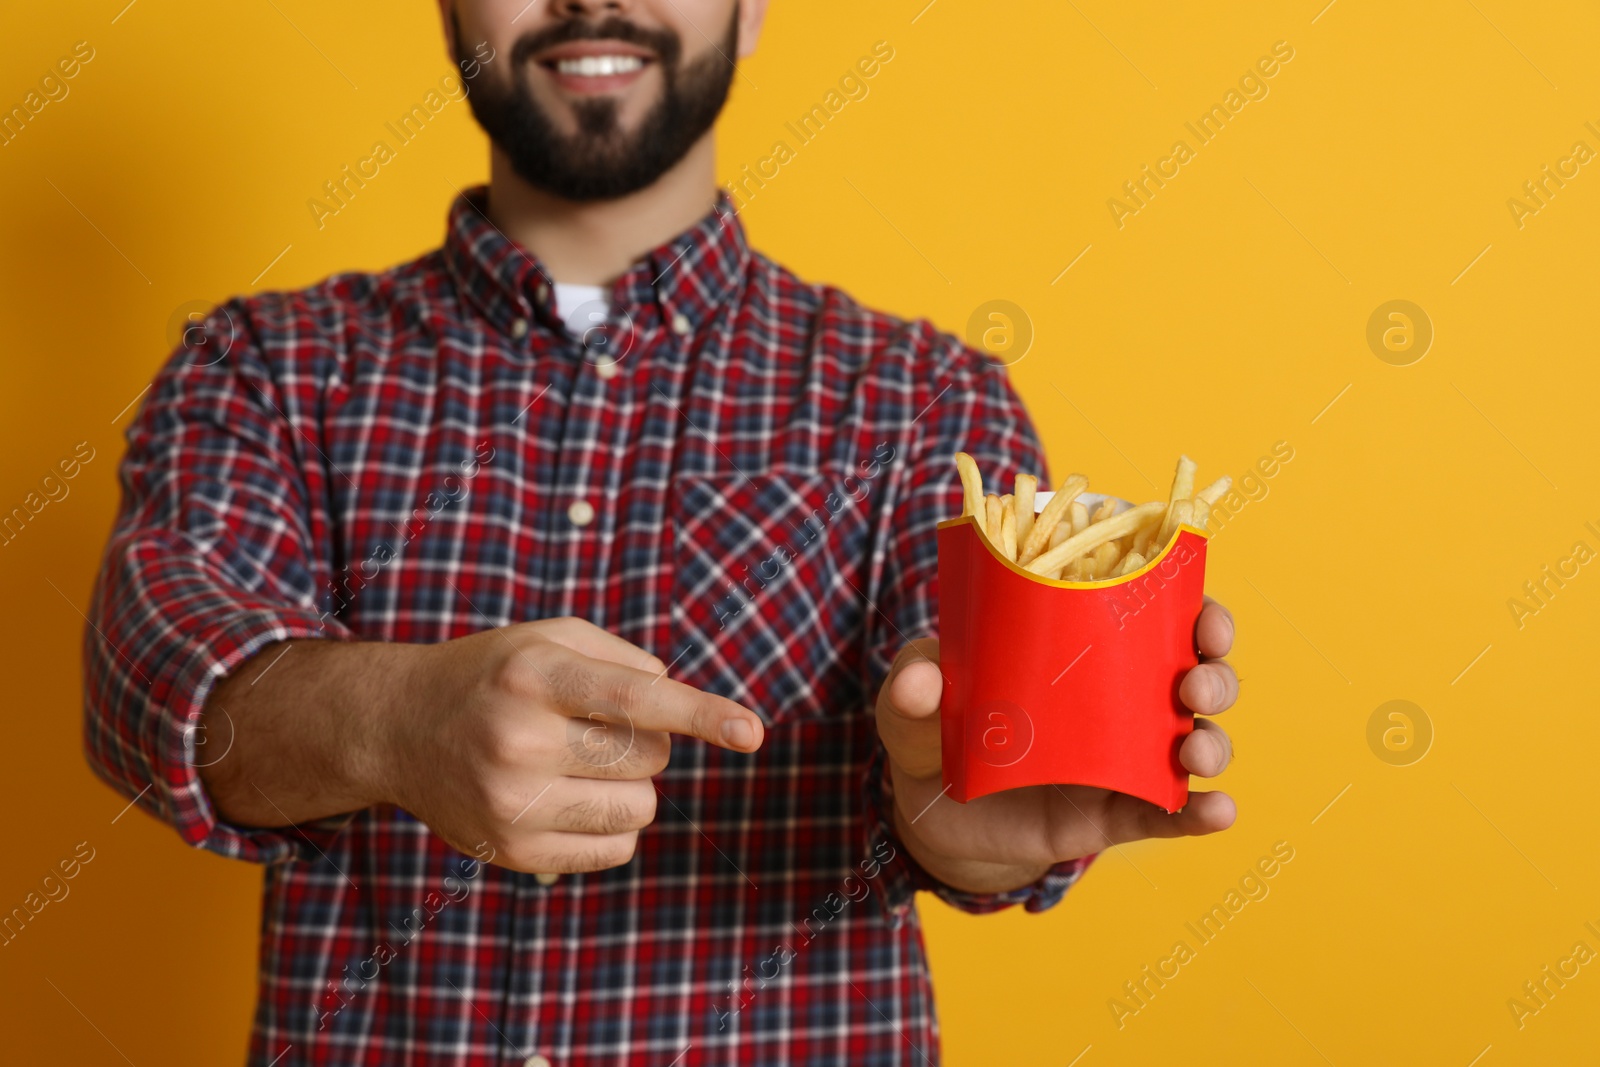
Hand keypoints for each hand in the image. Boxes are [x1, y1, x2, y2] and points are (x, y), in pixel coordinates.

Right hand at [377, 617, 764, 873]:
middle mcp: (519, 739)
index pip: (636, 697)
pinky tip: (569, 798)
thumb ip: (625, 658)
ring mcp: (512, 803)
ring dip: (631, 785)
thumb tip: (679, 702)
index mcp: (536, 674)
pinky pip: (617, 850)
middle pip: (651, 755)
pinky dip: (613, 824)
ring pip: (641, 808)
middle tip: (594, 726)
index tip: (752, 733)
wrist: (399, 726)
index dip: (701, 713)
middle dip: (645, 740)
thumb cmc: (496, 674)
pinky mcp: (513, 852)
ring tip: (578, 762)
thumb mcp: (551, 636)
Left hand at [874, 598, 1238, 893]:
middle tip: (1194, 683)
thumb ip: (912, 687)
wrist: (931, 816)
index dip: (1193, 611)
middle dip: (1214, 675)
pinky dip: (1198, 815)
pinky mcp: (1113, 815)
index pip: (1154, 618)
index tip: (1200, 612)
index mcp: (1082, 651)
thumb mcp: (913, 702)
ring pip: (1193, 743)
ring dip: (1212, 742)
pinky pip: (1166, 816)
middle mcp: (1118, 700)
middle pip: (1195, 677)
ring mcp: (1121, 760)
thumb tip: (919, 680)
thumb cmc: (934, 730)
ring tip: (1193, 749)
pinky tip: (1218, 812)